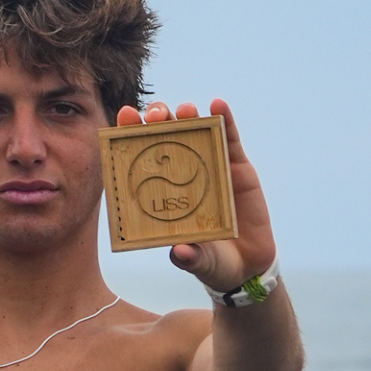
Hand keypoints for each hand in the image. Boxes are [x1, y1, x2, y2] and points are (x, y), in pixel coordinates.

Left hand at [115, 99, 276, 291]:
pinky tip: (218, 105)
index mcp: (161, 194)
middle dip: (158, 121)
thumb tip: (181, 252)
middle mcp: (181, 176)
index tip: (123, 117)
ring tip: (184, 110)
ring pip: (195, 132)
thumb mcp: (199, 263)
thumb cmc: (212, 263)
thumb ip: (190, 258)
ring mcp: (209, 167)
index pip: (140, 159)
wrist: (247, 266)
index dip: (130, 136)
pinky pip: (230, 138)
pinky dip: (225, 119)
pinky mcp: (237, 167)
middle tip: (155, 116)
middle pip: (165, 138)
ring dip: (188, 115)